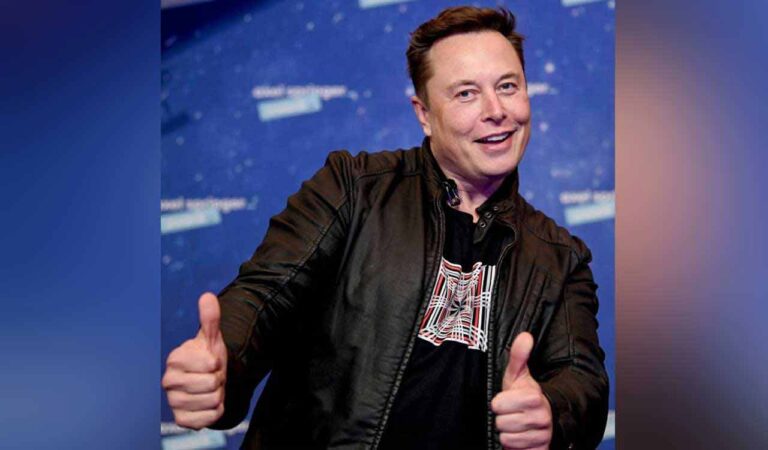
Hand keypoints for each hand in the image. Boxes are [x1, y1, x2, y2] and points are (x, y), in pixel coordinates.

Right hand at [162, 292, 227, 429]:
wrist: (207, 382)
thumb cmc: (207, 358)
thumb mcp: (211, 338)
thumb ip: (210, 318)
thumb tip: (207, 296)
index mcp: (175, 359)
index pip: (210, 364)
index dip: (217, 363)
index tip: (210, 363)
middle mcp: (168, 381)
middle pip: (212, 384)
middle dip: (218, 380)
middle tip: (211, 377)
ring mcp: (173, 401)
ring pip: (213, 400)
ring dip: (218, 395)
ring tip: (209, 389)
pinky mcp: (181, 420)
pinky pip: (210, 418)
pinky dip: (216, 411)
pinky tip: (207, 403)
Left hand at [491, 332, 552, 449]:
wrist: (545, 419)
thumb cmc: (525, 397)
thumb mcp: (519, 375)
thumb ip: (519, 355)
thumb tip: (525, 335)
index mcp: (534, 397)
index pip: (497, 405)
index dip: (498, 403)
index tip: (507, 401)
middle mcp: (541, 418)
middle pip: (501, 423)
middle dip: (503, 419)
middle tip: (512, 414)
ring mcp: (542, 436)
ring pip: (507, 439)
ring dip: (508, 433)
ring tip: (516, 425)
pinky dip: (515, 447)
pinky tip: (521, 438)